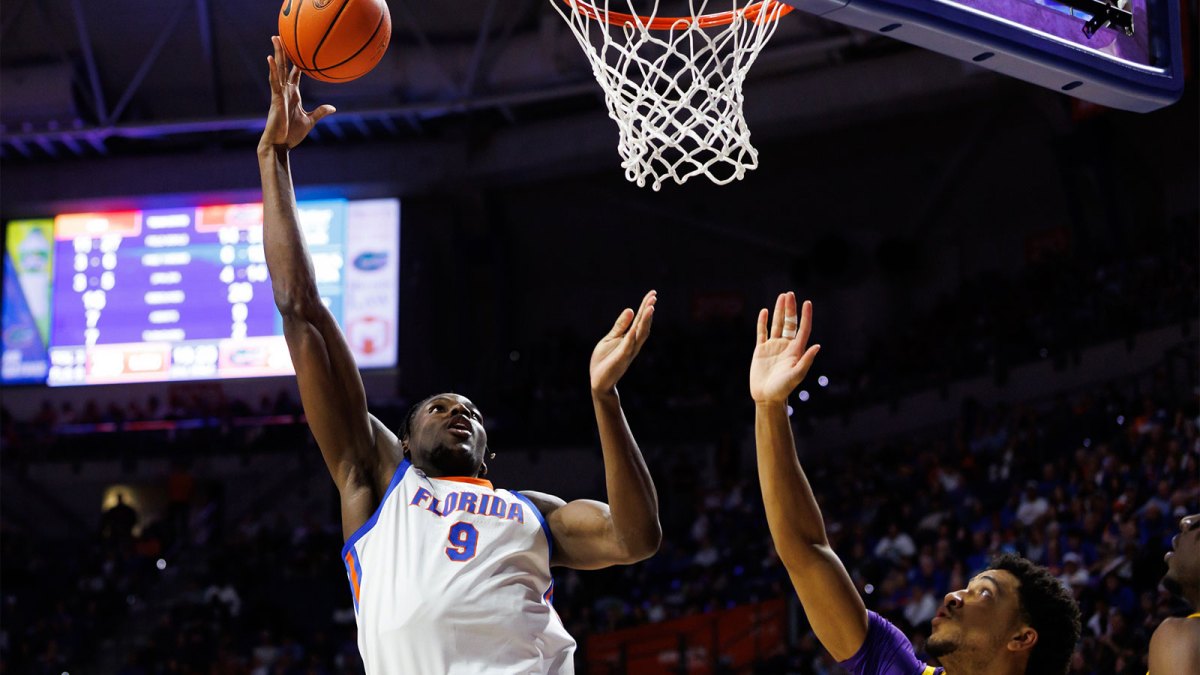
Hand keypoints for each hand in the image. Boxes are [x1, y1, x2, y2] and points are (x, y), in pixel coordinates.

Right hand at [261, 36, 334, 151]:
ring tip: (275, 38)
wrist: (281, 144)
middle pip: (284, 67)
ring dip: (277, 54)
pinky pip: (274, 82)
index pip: (295, 74)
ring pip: (278, 70)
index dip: (297, 62)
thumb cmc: (292, 134)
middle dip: (283, 51)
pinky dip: (272, 70)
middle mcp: (285, 91)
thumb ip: (320, 112)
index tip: (298, 49)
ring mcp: (279, 94)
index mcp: (293, 95)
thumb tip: (333, 107)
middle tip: (280, 35)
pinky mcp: (275, 99)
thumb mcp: (310, 121)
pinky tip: (269, 59)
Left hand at [590, 290, 655, 393]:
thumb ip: (620, 326)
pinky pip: (628, 347)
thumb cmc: (604, 361)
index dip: (645, 306)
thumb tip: (630, 309)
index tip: (653, 294)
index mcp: (629, 338)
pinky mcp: (620, 359)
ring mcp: (628, 351)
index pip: (640, 320)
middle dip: (648, 311)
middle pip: (643, 325)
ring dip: (645, 322)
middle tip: (654, 297)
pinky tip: (635, 328)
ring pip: (639, 335)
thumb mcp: (610, 339)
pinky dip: (632, 337)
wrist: (599, 382)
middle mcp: (632, 344)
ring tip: (650, 308)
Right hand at [750, 292, 819, 403]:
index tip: (807, 302)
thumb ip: (806, 360)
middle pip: (789, 323)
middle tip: (789, 294)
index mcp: (796, 350)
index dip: (806, 316)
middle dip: (790, 308)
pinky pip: (762, 332)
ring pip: (777, 324)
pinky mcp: (761, 350)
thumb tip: (817, 345)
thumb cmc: (784, 389)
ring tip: (781, 297)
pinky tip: (764, 311)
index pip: (803, 329)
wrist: (767, 397)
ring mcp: (773, 347)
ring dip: (779, 311)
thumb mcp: (797, 375)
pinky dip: (763, 322)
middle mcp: (786, 346)